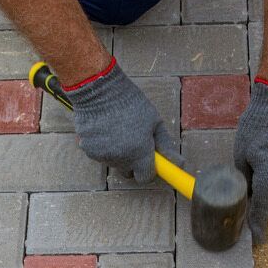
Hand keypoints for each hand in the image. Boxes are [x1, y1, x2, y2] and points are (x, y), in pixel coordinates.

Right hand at [64, 58, 182, 182]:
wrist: (99, 89)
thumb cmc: (131, 102)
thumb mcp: (154, 122)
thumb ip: (166, 146)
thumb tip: (180, 164)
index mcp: (139, 153)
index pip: (145, 178)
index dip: (149, 170)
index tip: (149, 160)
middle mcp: (120, 159)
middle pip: (128, 172)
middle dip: (133, 162)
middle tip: (133, 141)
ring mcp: (102, 155)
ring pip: (113, 162)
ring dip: (117, 152)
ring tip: (117, 128)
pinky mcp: (87, 149)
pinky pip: (99, 154)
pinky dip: (102, 146)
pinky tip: (104, 128)